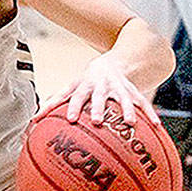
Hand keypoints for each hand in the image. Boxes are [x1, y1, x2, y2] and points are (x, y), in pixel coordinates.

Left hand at [40, 51, 156, 125]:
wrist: (113, 63)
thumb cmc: (87, 81)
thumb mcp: (71, 87)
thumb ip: (54, 102)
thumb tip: (33, 120)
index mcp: (86, 86)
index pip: (77, 96)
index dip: (73, 107)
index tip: (70, 119)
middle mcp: (103, 86)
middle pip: (100, 97)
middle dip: (99, 108)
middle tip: (98, 121)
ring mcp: (120, 88)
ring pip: (124, 99)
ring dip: (127, 110)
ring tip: (131, 124)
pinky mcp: (134, 92)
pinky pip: (144, 103)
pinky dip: (150, 114)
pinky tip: (157, 127)